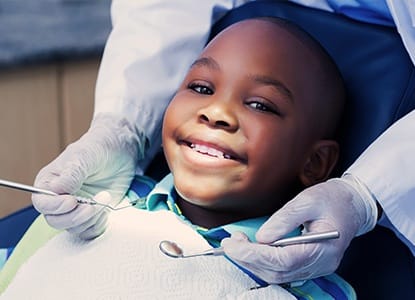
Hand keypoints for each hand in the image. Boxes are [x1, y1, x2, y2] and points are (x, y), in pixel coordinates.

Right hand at [32, 113, 145, 238]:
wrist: (119, 151)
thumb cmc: (98, 149)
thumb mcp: (84, 156)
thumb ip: (72, 174)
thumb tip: (58, 190)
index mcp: (49, 183)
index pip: (42, 203)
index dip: (54, 206)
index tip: (72, 201)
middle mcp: (59, 200)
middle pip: (55, 221)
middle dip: (75, 217)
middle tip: (92, 205)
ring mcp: (76, 209)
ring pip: (74, 228)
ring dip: (91, 218)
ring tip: (104, 198)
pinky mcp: (91, 216)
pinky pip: (89, 232)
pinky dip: (98, 225)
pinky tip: (106, 210)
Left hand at [221, 176, 377, 282]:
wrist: (352, 204)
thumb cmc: (332, 199)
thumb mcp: (308, 200)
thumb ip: (284, 219)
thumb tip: (261, 237)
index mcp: (323, 249)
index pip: (283, 261)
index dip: (254, 255)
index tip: (232, 244)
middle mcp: (320, 264)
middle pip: (278, 272)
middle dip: (248, 259)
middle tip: (230, 242)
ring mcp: (316, 268)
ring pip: (278, 275)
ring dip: (253, 262)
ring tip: (237, 244)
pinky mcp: (309, 265)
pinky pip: (282, 271)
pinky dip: (262, 263)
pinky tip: (251, 250)